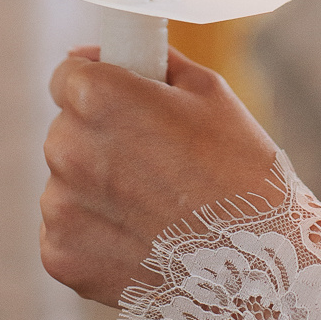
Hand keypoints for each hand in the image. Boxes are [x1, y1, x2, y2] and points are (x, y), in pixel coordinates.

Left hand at [41, 46, 279, 306]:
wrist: (261, 265)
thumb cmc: (239, 168)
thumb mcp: (206, 90)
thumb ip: (147, 61)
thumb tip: (92, 54)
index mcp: (98, 97)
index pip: (67, 76)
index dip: (99, 85)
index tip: (124, 106)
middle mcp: (67, 147)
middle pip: (66, 128)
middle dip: (99, 137)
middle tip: (152, 160)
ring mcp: (60, 207)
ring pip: (65, 180)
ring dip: (95, 187)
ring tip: (153, 206)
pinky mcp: (61, 256)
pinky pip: (66, 228)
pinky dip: (94, 232)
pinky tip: (139, 238)